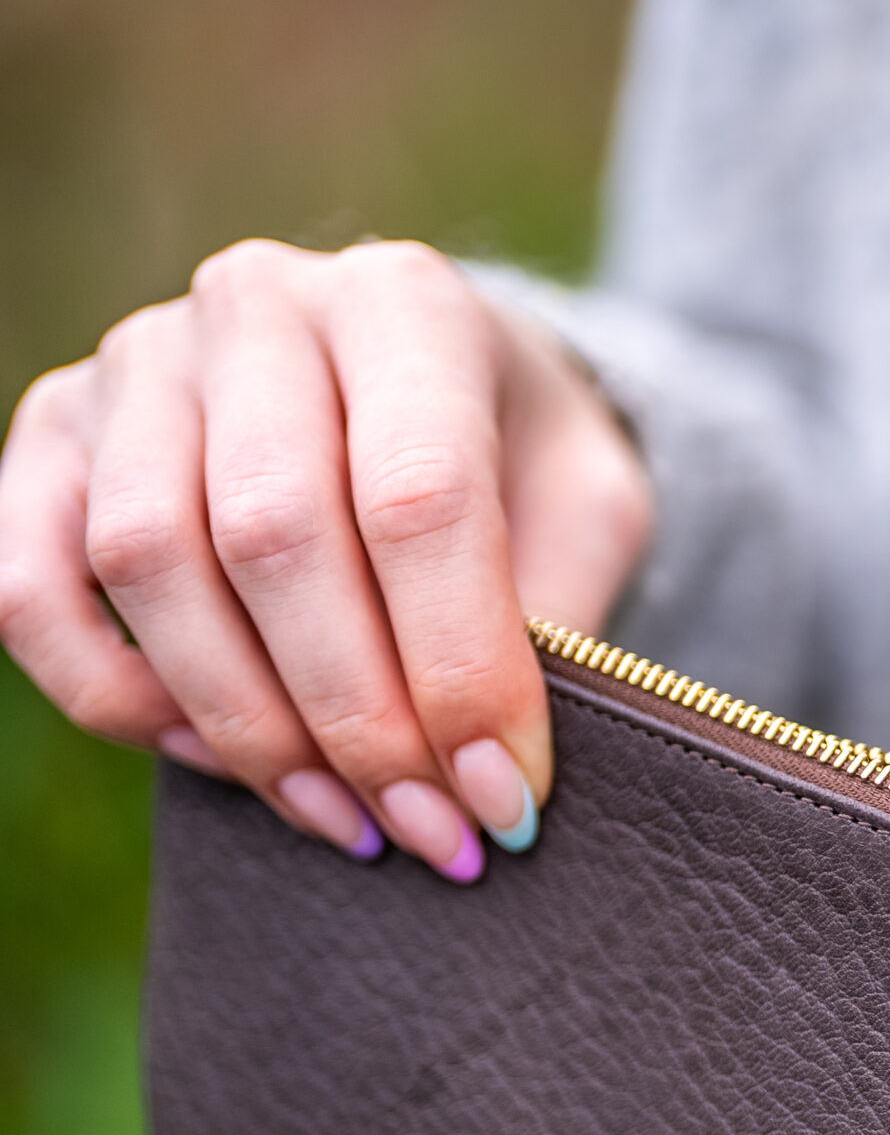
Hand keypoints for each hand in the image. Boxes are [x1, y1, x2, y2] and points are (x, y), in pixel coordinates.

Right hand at [0, 239, 650, 878]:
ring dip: (249, 727)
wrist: (432, 385)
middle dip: (360, 720)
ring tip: (349, 820)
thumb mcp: (590, 511)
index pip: (417, 498)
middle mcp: (254, 307)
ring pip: (150, 565)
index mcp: (404, 303)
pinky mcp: (55, 434)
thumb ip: (556, 613)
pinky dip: (113, 697)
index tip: (505, 797)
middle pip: (274, 537)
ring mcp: (137, 364)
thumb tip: (486, 766)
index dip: (459, 670)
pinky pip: (32, 586)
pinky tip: (216, 761)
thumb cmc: (522, 460)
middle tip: (431, 831)